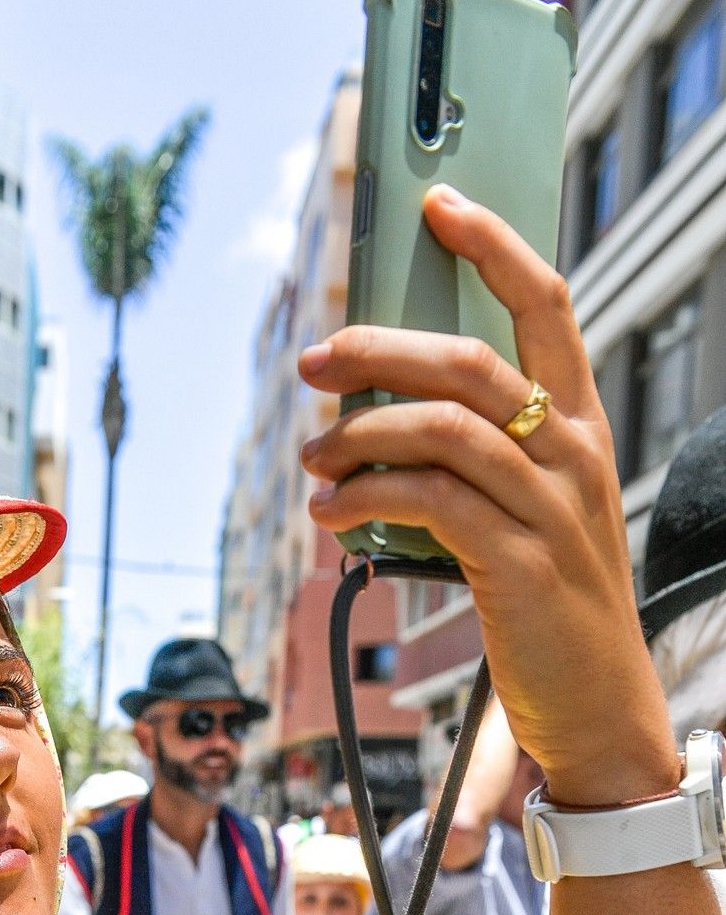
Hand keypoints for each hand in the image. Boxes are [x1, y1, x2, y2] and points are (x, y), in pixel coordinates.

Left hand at [298, 186, 679, 807]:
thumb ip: (479, 461)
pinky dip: (369, 497)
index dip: (494, 246)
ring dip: (360, 434)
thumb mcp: (530, 517)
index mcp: (581, 429)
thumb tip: (384, 418)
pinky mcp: (520, 565)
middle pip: (470, 360)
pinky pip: (432, 502)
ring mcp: (552, 509)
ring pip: (443, 427)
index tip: (437, 206)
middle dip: (380, 348)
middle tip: (315, 361)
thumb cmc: (552, 611)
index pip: (547, 307)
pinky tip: (332, 513)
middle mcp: (574, 456)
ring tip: (314, 458)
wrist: (599, 708)